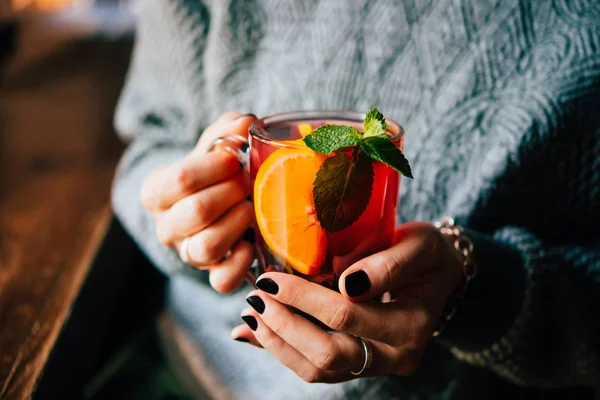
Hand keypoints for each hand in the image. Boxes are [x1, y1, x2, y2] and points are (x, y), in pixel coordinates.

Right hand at [141, 111, 256, 292]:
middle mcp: (166, 228)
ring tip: (250, 206)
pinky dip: (240, 263)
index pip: (180, 180)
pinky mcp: (212, 276)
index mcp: (156, 193)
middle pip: (196, 213)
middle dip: (230, 193)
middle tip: (247, 181)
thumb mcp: (211, 148)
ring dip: (236, 224)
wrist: (214, 205)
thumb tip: (244, 123)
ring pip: (206, 248)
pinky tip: (251, 242)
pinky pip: (222, 281)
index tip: (235, 158)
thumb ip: (225, 132)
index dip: (214, 167)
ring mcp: (188, 255)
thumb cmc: (213, 174)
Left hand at [231, 222, 463, 381]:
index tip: (270, 279)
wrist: (439, 275)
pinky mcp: (359, 364)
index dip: (304, 299)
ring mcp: (377, 364)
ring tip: (251, 314)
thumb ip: (390, 262)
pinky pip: (317, 367)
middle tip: (256, 298)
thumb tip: (347, 282)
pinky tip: (255, 334)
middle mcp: (395, 355)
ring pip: (318, 369)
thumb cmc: (429, 255)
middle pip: (328, 354)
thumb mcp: (421, 244)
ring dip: (278, 344)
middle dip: (284, 326)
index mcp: (412, 325)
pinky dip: (283, 351)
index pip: (347, 316)